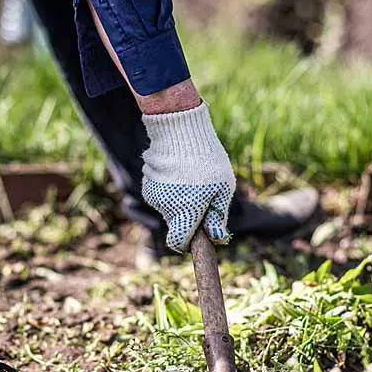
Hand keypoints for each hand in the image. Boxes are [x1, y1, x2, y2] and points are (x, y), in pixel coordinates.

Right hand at [141, 103, 235, 252]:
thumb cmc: (207, 160)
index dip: (188, 243)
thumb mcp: (223, 188)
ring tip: (192, 177)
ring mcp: (153, 195)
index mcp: (185, 213)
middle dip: (188, 216)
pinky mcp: (147, 182)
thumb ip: (218, 216)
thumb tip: (216, 239)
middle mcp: (165, 207)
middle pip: (176, 224)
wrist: (179, 129)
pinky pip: (161, 194)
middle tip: (203, 196)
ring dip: (180, 200)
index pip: (178, 242)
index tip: (197, 235)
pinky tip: (178, 172)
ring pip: (169, 208)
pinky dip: (169, 189)